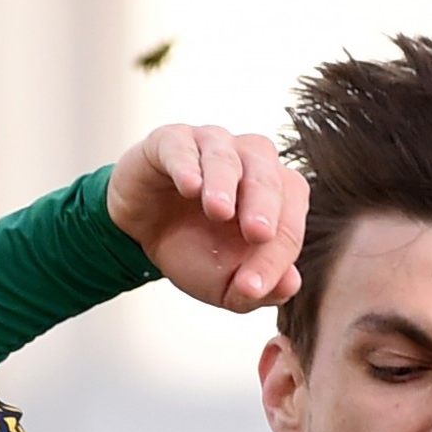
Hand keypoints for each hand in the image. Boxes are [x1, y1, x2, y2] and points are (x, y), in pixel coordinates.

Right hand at [106, 124, 306, 312]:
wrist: (141, 234)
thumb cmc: (191, 247)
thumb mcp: (223, 283)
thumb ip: (258, 288)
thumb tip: (290, 285)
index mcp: (274, 195)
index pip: (289, 217)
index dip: (276, 253)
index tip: (251, 287)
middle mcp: (249, 162)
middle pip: (268, 175)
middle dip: (265, 206)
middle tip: (259, 234)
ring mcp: (210, 146)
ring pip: (226, 156)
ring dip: (224, 183)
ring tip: (219, 211)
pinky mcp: (170, 143)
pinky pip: (182, 148)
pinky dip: (186, 166)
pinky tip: (189, 187)